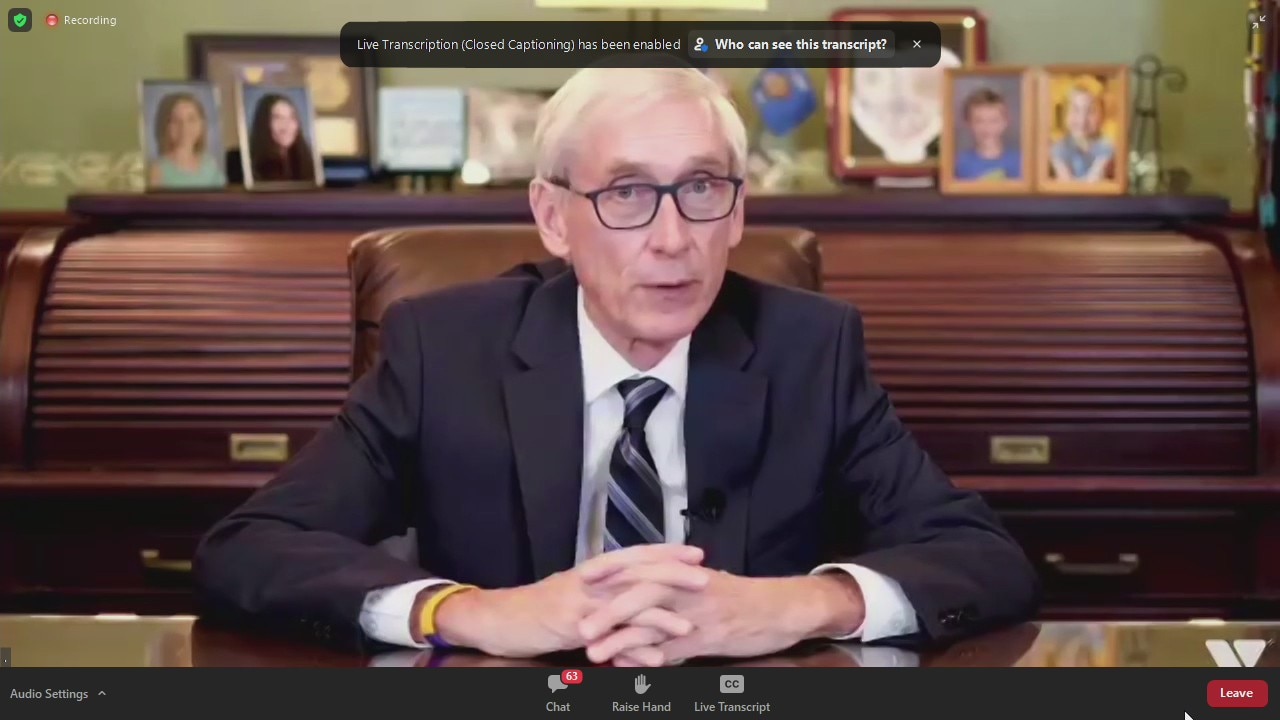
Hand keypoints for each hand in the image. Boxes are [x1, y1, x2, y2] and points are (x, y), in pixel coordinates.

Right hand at [433, 544, 704, 657]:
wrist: (497, 618)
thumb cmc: (537, 609)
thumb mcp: (574, 597)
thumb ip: (604, 597)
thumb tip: (633, 602)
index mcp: (593, 572)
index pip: (635, 555)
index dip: (666, 552)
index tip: (696, 553)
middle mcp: (590, 581)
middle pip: (638, 572)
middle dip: (673, 574)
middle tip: (705, 577)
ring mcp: (580, 602)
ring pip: (626, 604)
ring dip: (659, 616)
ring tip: (687, 625)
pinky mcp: (570, 625)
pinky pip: (607, 635)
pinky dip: (631, 648)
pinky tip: (652, 659)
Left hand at [581, 571, 865, 666]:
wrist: (780, 608)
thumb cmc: (740, 596)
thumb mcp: (705, 584)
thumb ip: (674, 586)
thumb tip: (642, 594)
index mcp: (685, 570)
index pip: (643, 564)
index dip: (612, 570)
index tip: (582, 577)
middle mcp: (689, 588)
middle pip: (642, 593)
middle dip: (609, 610)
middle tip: (582, 627)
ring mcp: (698, 614)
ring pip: (654, 625)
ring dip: (621, 640)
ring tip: (596, 653)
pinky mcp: (709, 638)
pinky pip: (673, 650)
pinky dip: (648, 660)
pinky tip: (627, 669)